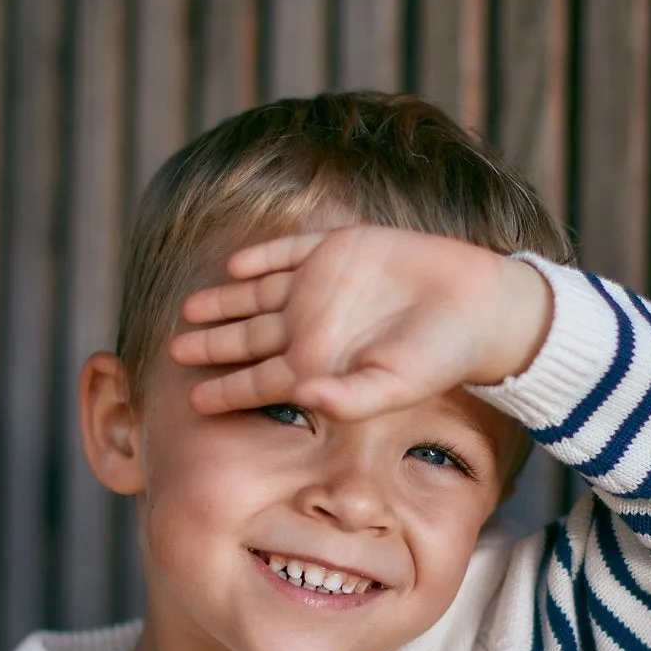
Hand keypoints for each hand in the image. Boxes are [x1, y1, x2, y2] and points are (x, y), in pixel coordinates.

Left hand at [169, 226, 553, 418]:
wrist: (477, 307)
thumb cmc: (439, 358)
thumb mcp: (393, 387)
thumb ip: (347, 399)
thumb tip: (301, 400)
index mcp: (320, 366)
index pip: (260, 382)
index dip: (226, 391)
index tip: (192, 400)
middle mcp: (313, 328)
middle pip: (248, 339)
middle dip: (210, 345)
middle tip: (173, 351)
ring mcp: (321, 287)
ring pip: (256, 295)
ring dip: (223, 301)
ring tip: (189, 308)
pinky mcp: (337, 250)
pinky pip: (287, 252)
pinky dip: (260, 257)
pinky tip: (234, 265)